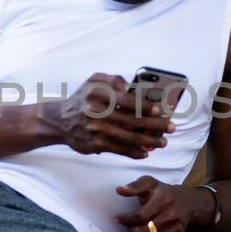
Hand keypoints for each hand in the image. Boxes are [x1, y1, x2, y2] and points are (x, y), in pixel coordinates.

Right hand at [43, 73, 174, 158]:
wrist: (60, 120)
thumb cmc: (83, 98)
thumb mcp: (94, 80)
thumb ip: (113, 79)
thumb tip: (131, 86)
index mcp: (99, 95)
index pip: (127, 101)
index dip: (146, 106)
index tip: (160, 110)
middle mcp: (97, 113)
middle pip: (133, 121)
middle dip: (155, 126)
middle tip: (170, 127)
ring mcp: (97, 130)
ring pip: (128, 138)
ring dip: (149, 142)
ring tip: (162, 142)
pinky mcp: (95, 145)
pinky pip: (119, 150)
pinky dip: (134, 153)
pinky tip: (145, 153)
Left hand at [114, 175, 202, 231]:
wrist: (187, 202)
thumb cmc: (163, 192)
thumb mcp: (149, 183)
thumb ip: (134, 186)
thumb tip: (120, 190)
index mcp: (164, 200)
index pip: (140, 216)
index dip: (126, 219)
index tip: (119, 218)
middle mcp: (171, 216)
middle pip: (143, 231)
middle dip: (131, 229)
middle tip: (127, 225)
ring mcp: (175, 229)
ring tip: (136, 229)